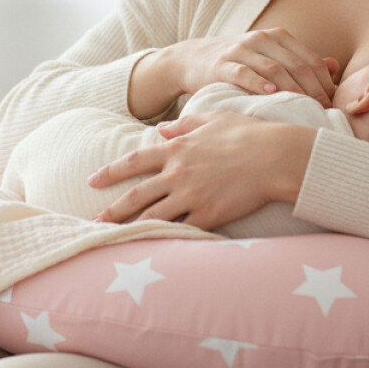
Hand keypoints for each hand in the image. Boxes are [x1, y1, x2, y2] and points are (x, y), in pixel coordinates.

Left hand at [89, 110, 316, 230]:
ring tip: (113, 240)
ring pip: (152, 216)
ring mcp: (191, 196)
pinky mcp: (208, 215)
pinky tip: (151, 248)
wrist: (276, 157)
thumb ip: (184, 124)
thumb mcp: (213, 119)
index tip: (92, 181)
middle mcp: (177, 173)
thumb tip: (161, 128)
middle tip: (93, 221)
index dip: (109, 172)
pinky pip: (180, 230)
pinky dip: (165, 239)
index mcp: (176, 148)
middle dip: (111, 210)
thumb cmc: (249, 134)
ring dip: (130, 228)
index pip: (133, 162)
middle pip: (135, 195)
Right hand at [128, 29, 337, 119]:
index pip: (310, 60)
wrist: (192, 59)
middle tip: (323, 112)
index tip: (334, 106)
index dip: (325, 83)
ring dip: (292, 90)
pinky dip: (259, 83)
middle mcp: (261, 39)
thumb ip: (299, 60)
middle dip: (314, 90)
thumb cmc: (238, 63)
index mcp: (278, 37)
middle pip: (296, 65)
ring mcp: (240, 50)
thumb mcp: (269, 56)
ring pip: (274, 69)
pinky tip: (271, 95)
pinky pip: (244, 73)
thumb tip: (333, 67)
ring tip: (305, 108)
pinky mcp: (221, 64)